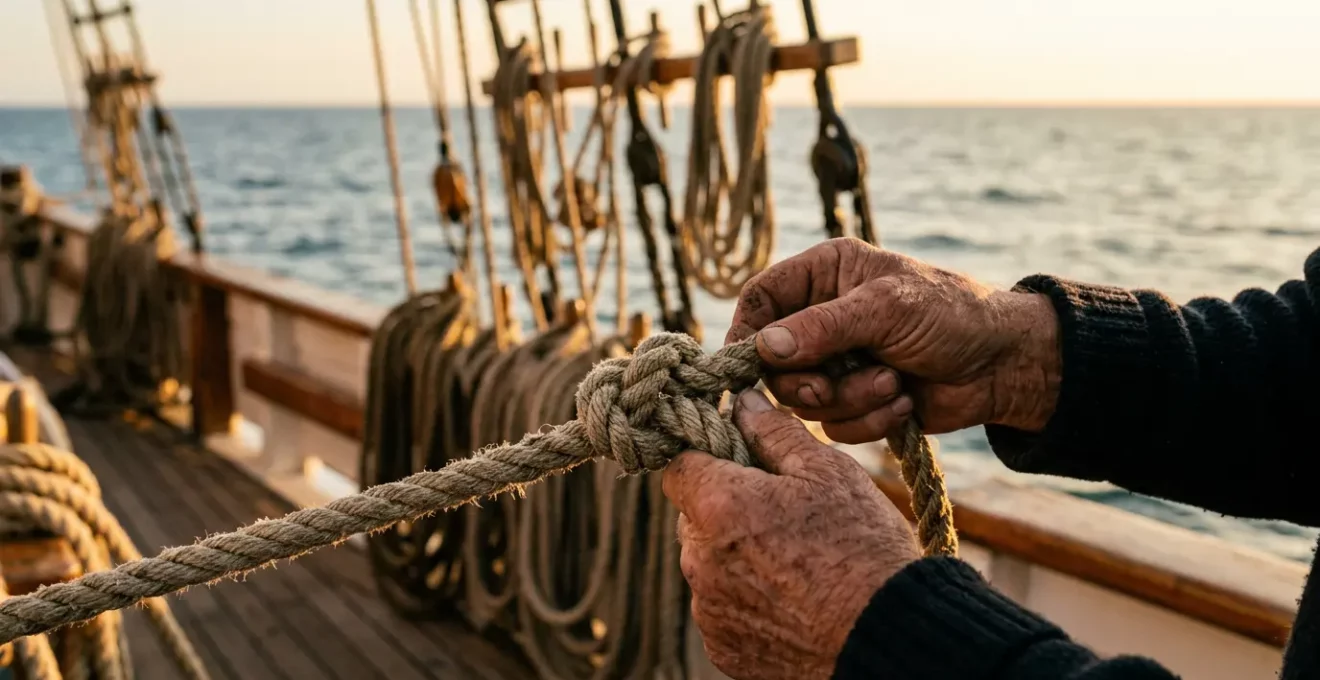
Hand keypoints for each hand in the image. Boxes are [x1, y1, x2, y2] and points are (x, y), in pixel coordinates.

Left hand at [663, 389, 918, 679]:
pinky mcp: (723, 649)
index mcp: (717, 505)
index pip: (680, 465)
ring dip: (735, 556)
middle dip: (725, 508)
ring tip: (794, 562)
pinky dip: (747, 600)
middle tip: (781, 512)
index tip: (740, 461)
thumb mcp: (828, 472)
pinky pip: (722, 609)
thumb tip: (742, 403)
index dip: (708, 457)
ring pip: (708, 564)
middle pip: (694, 517)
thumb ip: (774, 432)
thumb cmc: (863, 547)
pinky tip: (791, 599)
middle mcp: (699, 560)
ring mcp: (708, 610)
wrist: (888, 639)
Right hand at [727, 237, 1060, 442]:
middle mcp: (822, 317)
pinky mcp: (855, 402)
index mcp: (824, 275)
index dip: (746, 332)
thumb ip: (823, 327)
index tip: (747, 363)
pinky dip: (868, 420)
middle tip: (831, 384)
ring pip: (802, 399)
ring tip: (892, 383)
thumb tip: (763, 348)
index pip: (759, 299)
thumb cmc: (952, 315)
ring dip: (848, 399)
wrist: (1005, 366)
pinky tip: (904, 402)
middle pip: (771, 361)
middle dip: (806, 380)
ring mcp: (837, 363)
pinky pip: (833, 425)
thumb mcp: (886, 309)